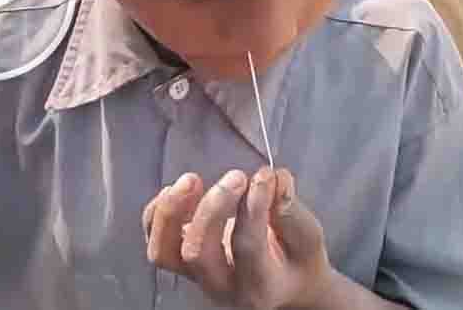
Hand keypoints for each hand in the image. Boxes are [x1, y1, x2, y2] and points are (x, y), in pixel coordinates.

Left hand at [142, 167, 335, 309]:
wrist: (284, 285)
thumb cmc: (297, 261)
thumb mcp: (308, 239)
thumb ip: (291, 212)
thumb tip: (275, 177)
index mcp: (259, 287)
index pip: (246, 246)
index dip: (254, 207)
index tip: (264, 175)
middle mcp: (221, 287)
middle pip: (197, 252)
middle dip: (212, 208)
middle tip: (236, 176)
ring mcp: (194, 276)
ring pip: (163, 252)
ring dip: (173, 211)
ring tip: (192, 179)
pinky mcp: (178, 260)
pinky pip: (154, 238)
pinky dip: (159, 211)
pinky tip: (182, 188)